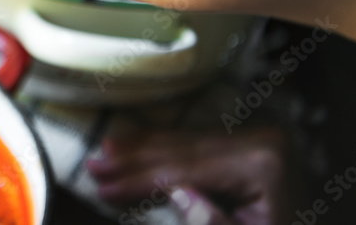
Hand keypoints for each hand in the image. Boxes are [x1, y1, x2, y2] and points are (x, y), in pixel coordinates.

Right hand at [87, 128, 297, 224]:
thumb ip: (212, 220)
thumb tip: (174, 190)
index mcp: (261, 165)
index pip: (186, 170)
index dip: (140, 178)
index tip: (103, 186)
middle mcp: (258, 143)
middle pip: (181, 149)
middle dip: (133, 158)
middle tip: (94, 163)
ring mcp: (253, 139)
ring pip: (184, 140)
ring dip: (140, 147)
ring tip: (104, 150)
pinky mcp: (247, 143)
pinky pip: (195, 140)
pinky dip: (161, 144)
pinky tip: (135, 143)